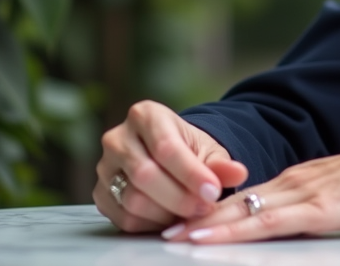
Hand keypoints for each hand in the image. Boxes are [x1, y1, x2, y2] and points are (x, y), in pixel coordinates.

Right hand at [94, 99, 248, 232]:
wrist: (169, 157)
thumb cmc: (189, 150)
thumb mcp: (209, 150)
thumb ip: (221, 163)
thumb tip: (238, 173)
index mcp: (145, 115)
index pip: (166, 147)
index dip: (190, 173)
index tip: (213, 191)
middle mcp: (118, 137)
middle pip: (145, 175)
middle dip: (180, 197)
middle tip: (204, 207)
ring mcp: (104, 167)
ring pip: (133, 199)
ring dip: (166, 212)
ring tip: (191, 212)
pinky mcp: (100, 193)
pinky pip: (123, 217)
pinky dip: (151, 223)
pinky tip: (170, 217)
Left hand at [164, 131, 339, 243]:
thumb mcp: (339, 195)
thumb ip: (313, 205)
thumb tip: (295, 221)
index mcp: (298, 180)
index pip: (247, 197)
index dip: (214, 210)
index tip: (185, 221)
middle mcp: (293, 183)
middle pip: (236, 204)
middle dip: (197, 219)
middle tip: (161, 231)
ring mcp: (302, 195)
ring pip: (243, 213)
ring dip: (206, 227)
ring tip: (174, 238)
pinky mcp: (317, 211)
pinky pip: (267, 223)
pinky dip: (235, 232)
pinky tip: (215, 239)